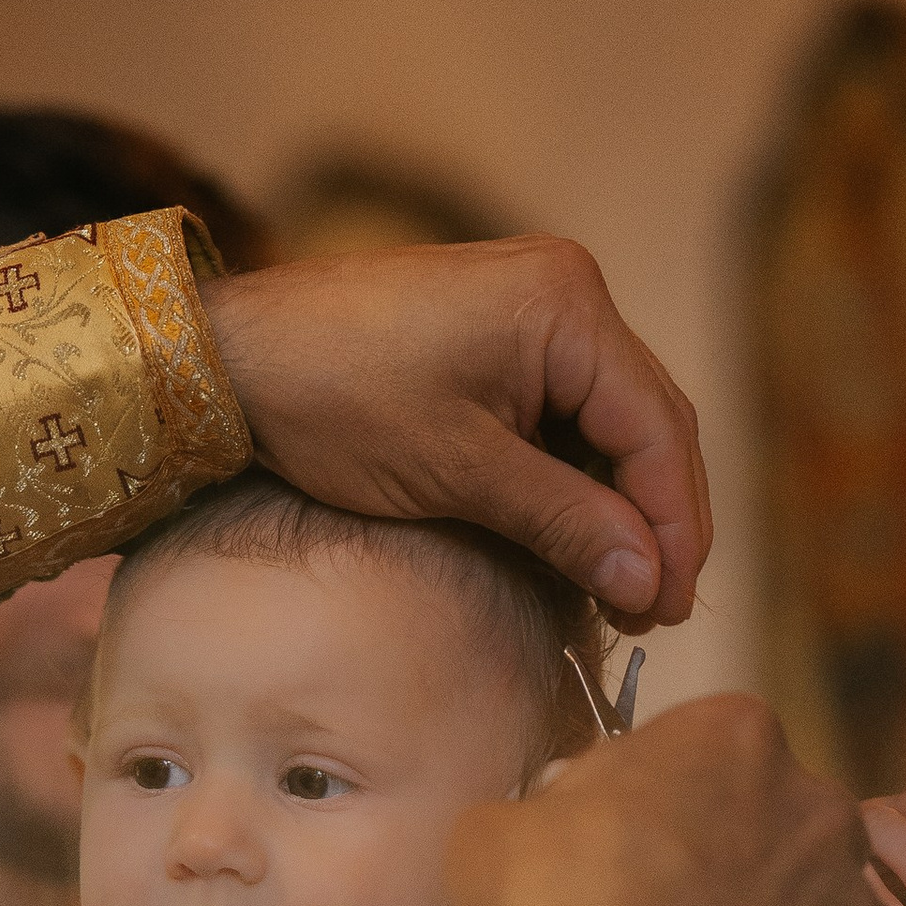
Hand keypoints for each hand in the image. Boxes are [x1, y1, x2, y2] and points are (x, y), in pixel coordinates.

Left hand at [203, 236, 709, 625]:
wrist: (231, 356)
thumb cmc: (332, 399)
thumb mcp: (457, 472)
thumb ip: (565, 522)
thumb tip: (649, 581)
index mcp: (567, 306)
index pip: (657, 428)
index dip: (674, 527)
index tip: (669, 607)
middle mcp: (567, 292)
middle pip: (647, 423)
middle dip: (654, 523)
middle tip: (654, 613)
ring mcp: (534, 311)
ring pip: (609, 425)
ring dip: (616, 507)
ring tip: (616, 593)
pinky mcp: (501, 338)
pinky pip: (564, 415)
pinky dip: (574, 481)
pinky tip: (574, 543)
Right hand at [446, 695, 897, 905]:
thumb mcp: (506, 826)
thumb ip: (556, 802)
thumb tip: (558, 818)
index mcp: (732, 733)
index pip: (713, 748)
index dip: (672, 797)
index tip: (640, 842)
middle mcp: (811, 793)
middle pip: (774, 814)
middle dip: (733, 855)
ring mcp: (850, 880)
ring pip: (812, 888)